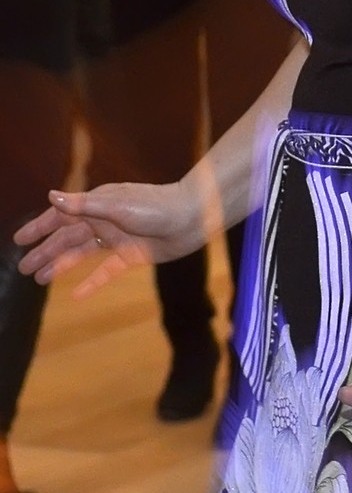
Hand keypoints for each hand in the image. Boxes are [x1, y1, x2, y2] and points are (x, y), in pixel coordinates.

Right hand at [14, 180, 200, 296]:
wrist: (191, 218)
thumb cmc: (155, 206)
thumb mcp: (117, 204)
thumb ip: (84, 204)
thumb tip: (51, 197)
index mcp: (97, 204)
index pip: (61, 217)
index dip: (40, 227)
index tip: (19, 239)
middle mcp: (103, 220)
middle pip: (66, 238)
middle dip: (44, 251)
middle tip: (23, 268)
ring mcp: (116, 238)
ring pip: (80, 254)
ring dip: (60, 265)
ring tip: (39, 279)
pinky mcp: (130, 255)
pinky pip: (105, 271)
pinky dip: (91, 282)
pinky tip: (76, 295)